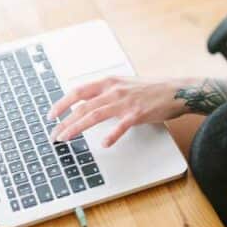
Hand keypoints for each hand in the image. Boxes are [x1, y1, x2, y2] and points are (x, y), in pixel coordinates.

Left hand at [47, 75, 188, 147]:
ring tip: (65, 138)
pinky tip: (104, 143)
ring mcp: (125, 102)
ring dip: (77, 127)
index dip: (62, 103)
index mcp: (109, 82)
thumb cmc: (150, 90)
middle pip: (82, 106)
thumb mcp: (123, 85)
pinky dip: (111, 135)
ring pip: (95, 115)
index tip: (51, 115)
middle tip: (54, 134)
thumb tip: (84, 104)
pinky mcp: (137, 113)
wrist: (175, 91)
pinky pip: (121, 126)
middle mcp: (114, 90)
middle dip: (64, 121)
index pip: (78, 91)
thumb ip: (105, 93)